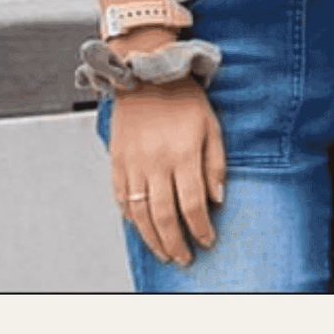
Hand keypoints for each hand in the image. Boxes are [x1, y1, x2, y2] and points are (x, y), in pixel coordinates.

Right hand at [109, 77, 225, 267]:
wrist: (147, 74)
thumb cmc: (184, 98)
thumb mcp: (211, 125)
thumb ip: (215, 164)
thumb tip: (218, 199)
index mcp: (183, 153)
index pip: (193, 203)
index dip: (200, 228)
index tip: (207, 241)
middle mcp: (155, 163)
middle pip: (164, 216)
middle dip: (176, 243)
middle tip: (184, 258)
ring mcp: (132, 164)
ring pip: (140, 215)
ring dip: (153, 239)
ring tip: (165, 252)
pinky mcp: (116, 162)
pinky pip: (121, 199)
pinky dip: (131, 218)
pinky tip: (141, 227)